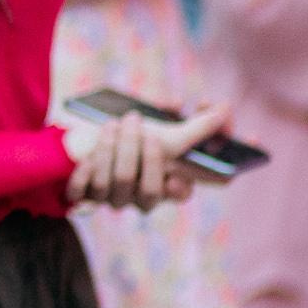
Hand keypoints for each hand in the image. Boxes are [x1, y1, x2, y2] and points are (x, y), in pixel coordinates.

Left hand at [63, 102, 226, 211]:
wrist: (82, 142)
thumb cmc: (133, 138)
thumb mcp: (166, 130)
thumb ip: (197, 124)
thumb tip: (225, 108)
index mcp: (168, 185)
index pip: (186, 193)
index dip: (187, 186)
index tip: (183, 173)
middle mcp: (143, 197)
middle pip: (150, 192)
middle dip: (144, 156)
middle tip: (139, 125)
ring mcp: (114, 198)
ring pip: (117, 185)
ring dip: (114, 149)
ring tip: (113, 125)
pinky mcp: (86, 196)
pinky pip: (84, 191)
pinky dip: (86, 169)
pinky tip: (87, 157)